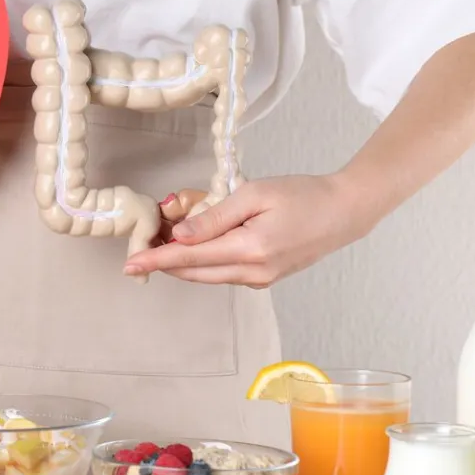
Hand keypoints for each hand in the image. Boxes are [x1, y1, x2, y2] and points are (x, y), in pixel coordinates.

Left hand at [123, 174, 377, 287]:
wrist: (344, 212)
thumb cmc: (302, 195)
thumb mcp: (254, 194)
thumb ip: (215, 217)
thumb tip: (180, 237)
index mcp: (249, 250)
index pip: (190, 258)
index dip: (156, 260)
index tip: (129, 264)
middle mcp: (252, 273)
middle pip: (194, 272)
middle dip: (164, 261)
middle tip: (142, 244)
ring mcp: (259, 279)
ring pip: (208, 274)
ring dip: (184, 259)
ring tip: (167, 236)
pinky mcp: (265, 278)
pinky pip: (224, 272)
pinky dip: (205, 259)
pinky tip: (199, 240)